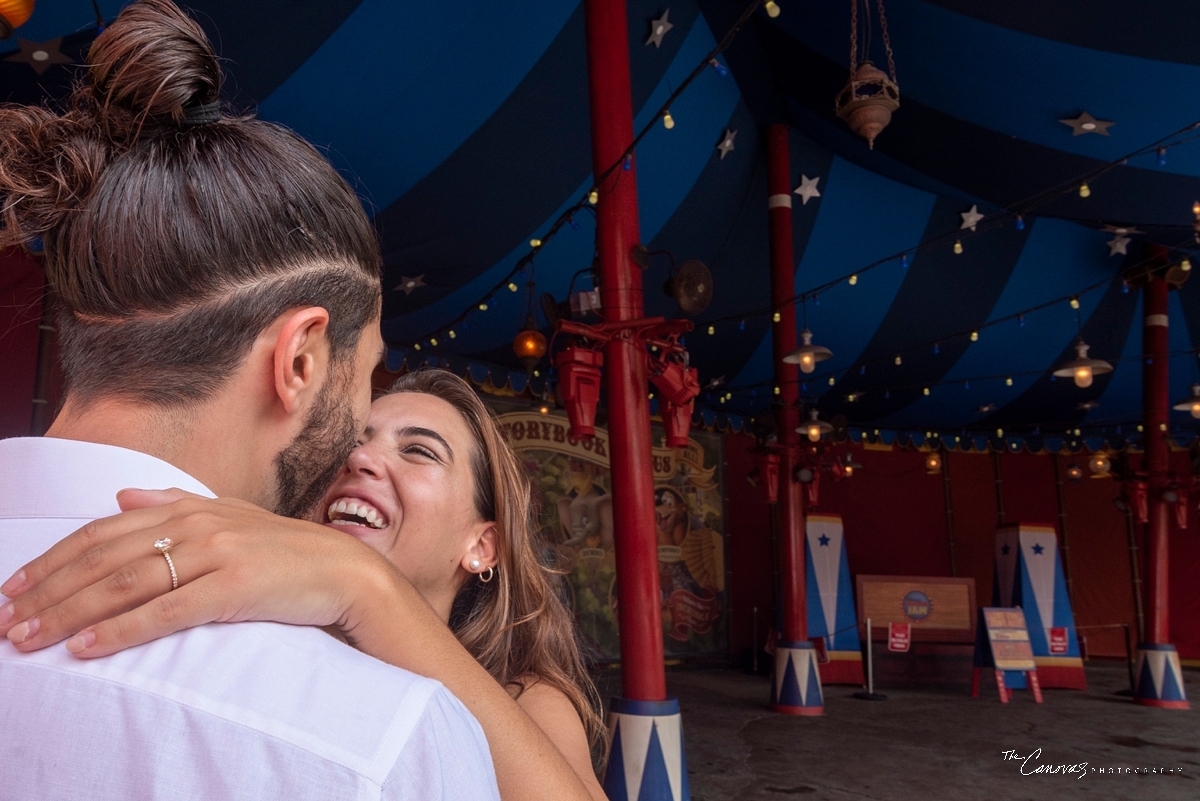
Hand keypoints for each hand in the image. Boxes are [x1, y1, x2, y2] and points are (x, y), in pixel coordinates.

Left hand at [0, 489, 392, 656]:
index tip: (15, 588)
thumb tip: (121, 495)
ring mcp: (215, 553)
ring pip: (124, 584)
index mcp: (188, 508)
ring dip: (69, 614)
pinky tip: (87, 649)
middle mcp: (195, 524)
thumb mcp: (229, 517)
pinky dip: (120, 631)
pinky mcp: (233, 587)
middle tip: (8, 622)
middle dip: (48, 592)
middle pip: (103, 558)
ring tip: (31, 639)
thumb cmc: (284, 551)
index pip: (103, 531)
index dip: (54, 559)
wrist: (343, 571)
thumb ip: (174, 503)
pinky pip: (165, 611)